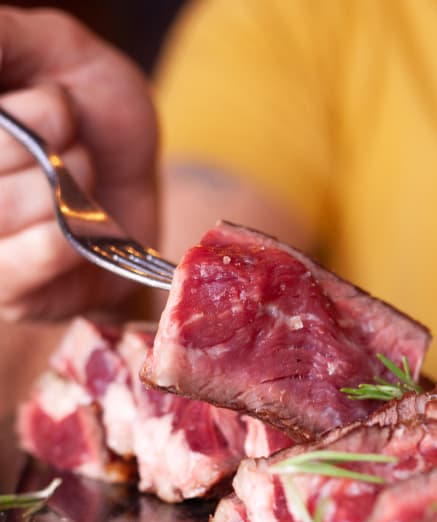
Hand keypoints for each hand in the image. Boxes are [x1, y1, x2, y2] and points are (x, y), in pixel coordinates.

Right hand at [0, 6, 157, 321]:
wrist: (144, 178)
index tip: (53, 99)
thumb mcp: (49, 47)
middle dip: (42, 134)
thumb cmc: (93, 108)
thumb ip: (3, 37)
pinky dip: (72, 232)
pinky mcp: (14, 292)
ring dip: (68, 182)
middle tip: (71, 128)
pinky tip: (89, 224)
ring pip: (8, 208)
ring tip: (84, 172)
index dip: (17, 118)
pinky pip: (38, 255)